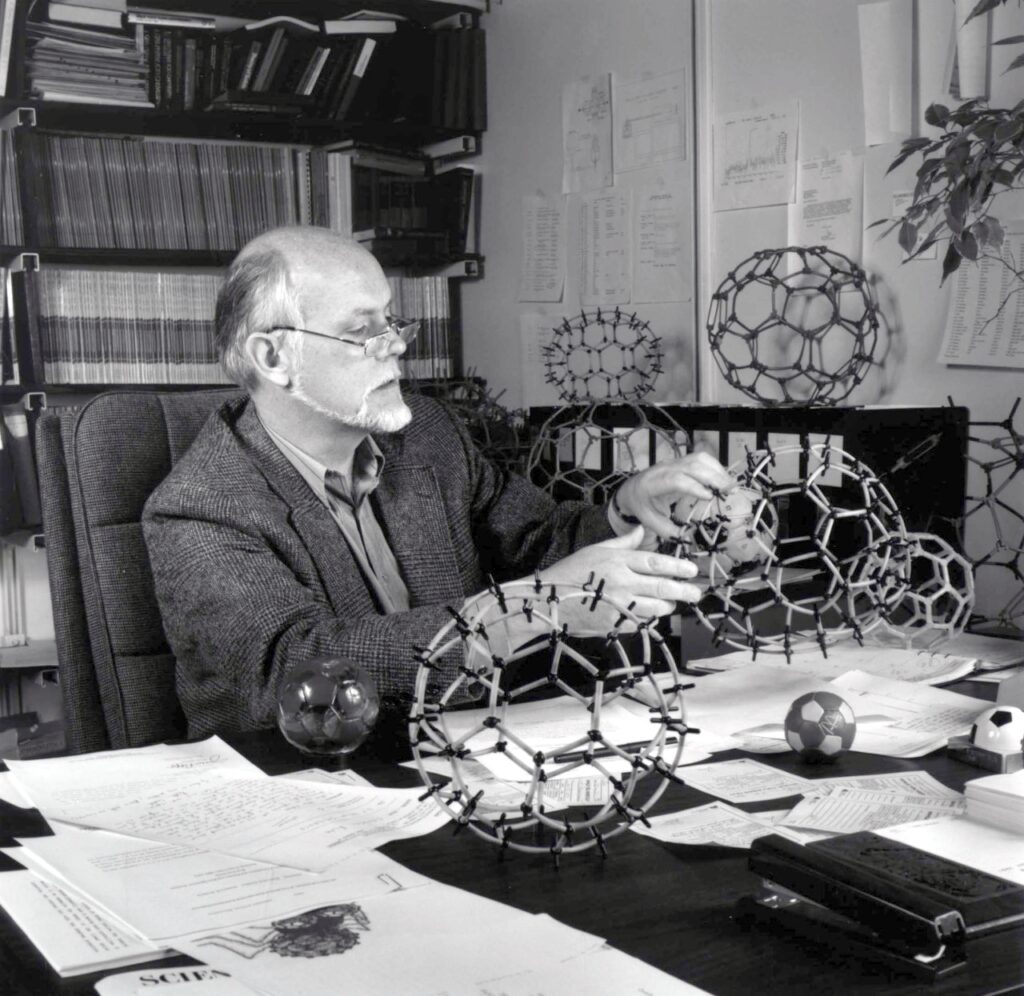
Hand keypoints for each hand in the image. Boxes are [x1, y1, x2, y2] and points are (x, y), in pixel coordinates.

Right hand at [507, 526, 702, 637]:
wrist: (548, 602)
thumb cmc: (571, 573)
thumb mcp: (595, 550)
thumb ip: (622, 542)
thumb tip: (641, 529)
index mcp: (617, 560)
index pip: (656, 563)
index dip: (678, 566)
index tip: (692, 570)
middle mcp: (620, 582)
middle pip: (662, 586)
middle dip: (683, 590)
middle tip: (696, 593)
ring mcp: (618, 605)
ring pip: (655, 608)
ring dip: (668, 606)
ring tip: (672, 603)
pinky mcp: (613, 625)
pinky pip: (640, 623)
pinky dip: (649, 620)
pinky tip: (651, 615)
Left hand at [612, 451, 735, 544]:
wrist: (632, 489)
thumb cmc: (642, 506)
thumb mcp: (651, 522)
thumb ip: (669, 531)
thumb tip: (690, 538)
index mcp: (652, 484)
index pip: (675, 480)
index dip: (694, 487)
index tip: (709, 497)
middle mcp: (664, 469)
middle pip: (691, 466)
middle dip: (713, 477)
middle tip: (731, 491)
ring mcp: (674, 462)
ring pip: (698, 459)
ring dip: (718, 470)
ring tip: (731, 486)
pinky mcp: (682, 462)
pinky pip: (701, 459)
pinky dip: (715, 467)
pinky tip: (724, 480)